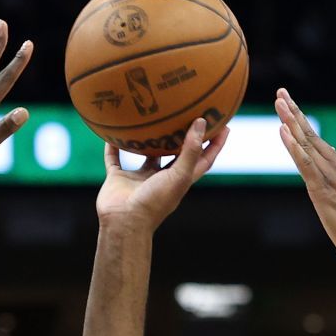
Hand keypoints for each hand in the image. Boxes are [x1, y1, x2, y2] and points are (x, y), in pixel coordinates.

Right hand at [94, 118, 229, 231]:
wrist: (124, 223)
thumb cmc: (154, 202)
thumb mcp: (179, 175)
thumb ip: (190, 150)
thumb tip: (201, 122)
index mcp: (180, 180)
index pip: (202, 159)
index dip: (214, 144)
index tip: (223, 125)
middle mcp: (161, 178)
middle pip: (175, 154)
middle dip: (183, 137)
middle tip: (189, 113)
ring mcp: (140, 179)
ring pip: (146, 155)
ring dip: (148, 140)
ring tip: (152, 118)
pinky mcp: (119, 179)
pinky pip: (114, 159)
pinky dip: (113, 147)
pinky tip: (112, 132)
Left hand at [276, 87, 335, 261]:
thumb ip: (333, 175)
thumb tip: (326, 159)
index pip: (315, 138)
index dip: (300, 119)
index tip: (288, 102)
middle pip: (311, 134)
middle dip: (294, 112)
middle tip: (281, 92)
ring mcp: (330, 176)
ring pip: (307, 143)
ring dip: (292, 122)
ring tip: (280, 103)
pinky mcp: (322, 190)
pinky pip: (306, 164)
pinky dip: (294, 147)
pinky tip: (284, 132)